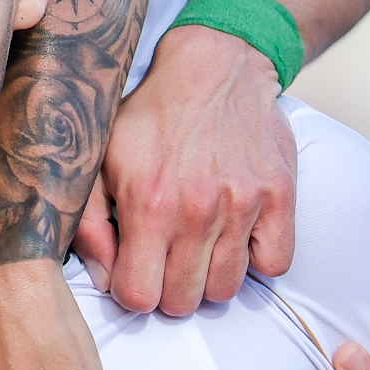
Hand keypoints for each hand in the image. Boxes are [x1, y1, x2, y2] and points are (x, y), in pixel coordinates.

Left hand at [73, 25, 296, 314]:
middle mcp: (197, 209)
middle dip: (169, 289)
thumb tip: (104, 280)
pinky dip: (256, 260)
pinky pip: (275, 264)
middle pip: (183, 302)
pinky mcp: (280, 196)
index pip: (138, 297)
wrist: (215, 67)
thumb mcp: (100, 162)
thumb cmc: (151, 118)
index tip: (135, 269)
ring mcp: (244, 204)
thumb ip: (90, 225)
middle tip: (167, 260)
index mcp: (148, 204)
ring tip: (200, 246)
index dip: (132, 291)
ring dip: (209, 277)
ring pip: (226, 289)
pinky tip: (237, 237)